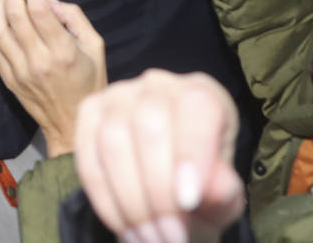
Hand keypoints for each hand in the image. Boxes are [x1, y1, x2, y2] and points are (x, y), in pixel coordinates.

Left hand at [0, 0, 105, 154]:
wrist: (72, 125)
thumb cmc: (90, 83)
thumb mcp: (96, 48)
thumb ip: (75, 18)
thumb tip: (49, 0)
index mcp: (63, 52)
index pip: (39, 10)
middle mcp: (38, 60)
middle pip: (15, 14)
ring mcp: (19, 70)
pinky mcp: (8, 78)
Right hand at [75, 70, 244, 242]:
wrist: (169, 186)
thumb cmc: (201, 185)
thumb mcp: (223, 194)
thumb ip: (224, 191)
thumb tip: (211, 188)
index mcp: (201, 93)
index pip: (195, 109)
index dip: (190, 154)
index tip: (189, 201)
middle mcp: (157, 84)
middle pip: (149, 125)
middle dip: (158, 191)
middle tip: (171, 237)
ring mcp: (117, 96)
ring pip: (113, 142)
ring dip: (130, 201)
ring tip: (149, 239)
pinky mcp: (89, 114)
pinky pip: (88, 159)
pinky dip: (105, 200)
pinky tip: (124, 228)